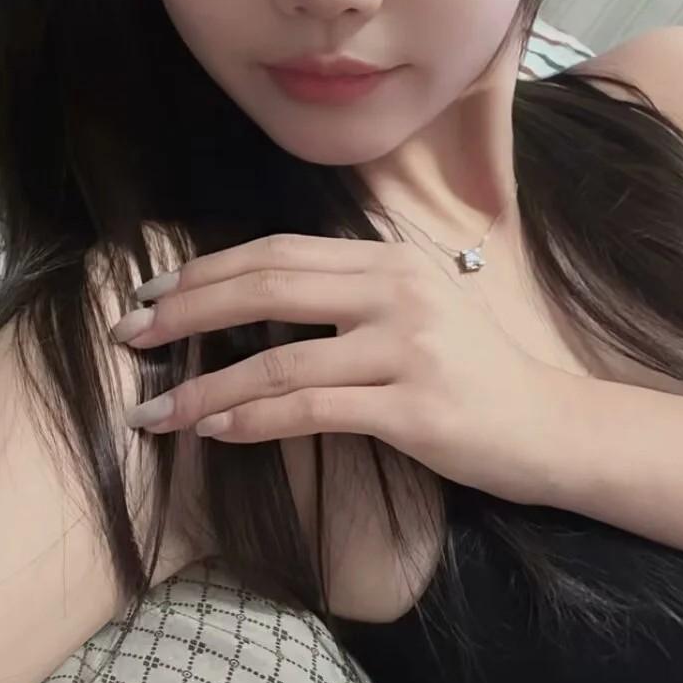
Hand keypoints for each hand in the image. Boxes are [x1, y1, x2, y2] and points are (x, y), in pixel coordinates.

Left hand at [110, 233, 569, 505]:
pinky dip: (252, 418)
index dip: (208, 269)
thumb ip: (351, 294)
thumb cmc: (476, 372)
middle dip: (187, 310)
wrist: (552, 427)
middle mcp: (398, 290)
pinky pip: (313, 410)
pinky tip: (214, 430)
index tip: (154, 289)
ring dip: (205, 384)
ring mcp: (408, 347)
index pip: (280, 252)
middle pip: (269, 286)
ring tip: (155, 408)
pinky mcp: (415, 407)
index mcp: (390, 260)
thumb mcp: (417, 310)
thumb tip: (259, 297)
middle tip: (130, 333)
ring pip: (281, 357)